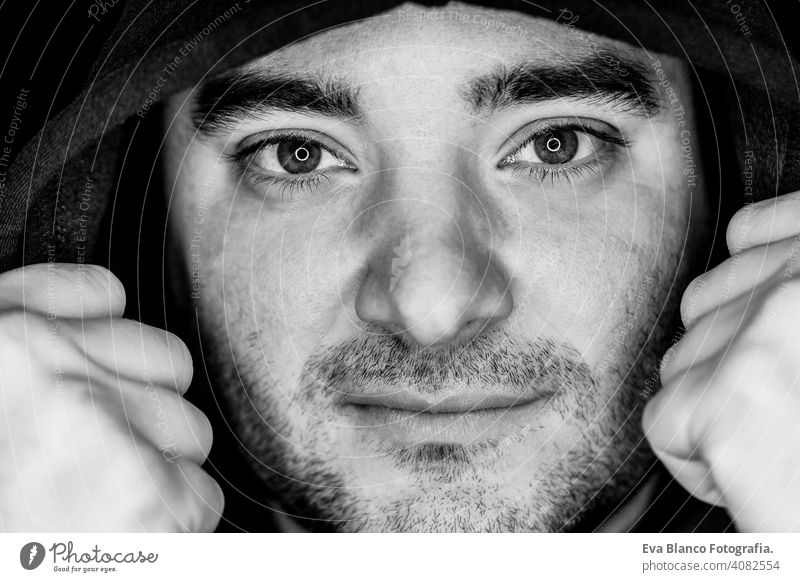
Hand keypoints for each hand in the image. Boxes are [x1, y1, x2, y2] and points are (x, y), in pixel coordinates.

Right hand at [0, 263, 222, 531]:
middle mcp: (57, 377)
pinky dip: (172, 522)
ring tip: (94, 504)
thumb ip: (36, 320)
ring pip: (188, 428)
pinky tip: (115, 538)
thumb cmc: (3, 498)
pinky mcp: (151, 496)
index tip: (93, 365)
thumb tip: (102, 295)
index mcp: (6, 347)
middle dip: (145, 409)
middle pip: (167, 363)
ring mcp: (108, 433)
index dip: (106, 339)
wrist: (3, 568)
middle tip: (88, 460)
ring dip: (159, 467)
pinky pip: (200, 491)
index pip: (101, 293)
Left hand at [642, 191, 799, 531]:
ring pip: (679, 362)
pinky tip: (750, 476)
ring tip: (772, 444)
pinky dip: (692, 462)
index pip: (751, 231)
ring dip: (711, 410)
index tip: (749, 310)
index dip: (740, 275)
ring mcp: (763, 333)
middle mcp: (796, 282)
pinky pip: (663, 421)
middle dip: (722, 358)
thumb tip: (752, 273)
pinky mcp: (727, 397)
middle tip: (774, 405)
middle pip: (703, 304)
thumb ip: (786, 302)